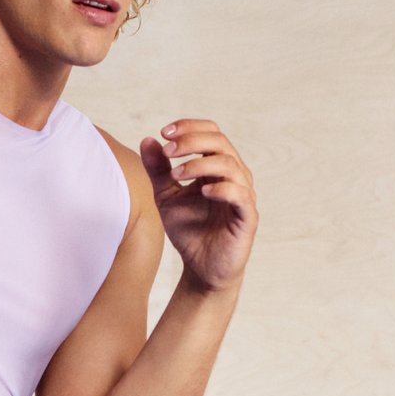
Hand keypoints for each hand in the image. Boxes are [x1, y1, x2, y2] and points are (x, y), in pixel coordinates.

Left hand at [140, 117, 255, 293]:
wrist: (202, 268)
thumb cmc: (189, 231)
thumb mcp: (166, 197)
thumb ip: (158, 171)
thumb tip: (147, 140)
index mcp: (216, 166)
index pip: (210, 133)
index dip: (189, 127)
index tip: (164, 132)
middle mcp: (234, 174)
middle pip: (220, 142)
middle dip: (191, 141)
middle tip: (167, 151)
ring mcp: (243, 194)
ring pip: (229, 165)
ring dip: (200, 164)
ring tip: (175, 174)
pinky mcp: (247, 216)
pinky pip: (239, 194)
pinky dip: (222, 189)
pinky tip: (202, 191)